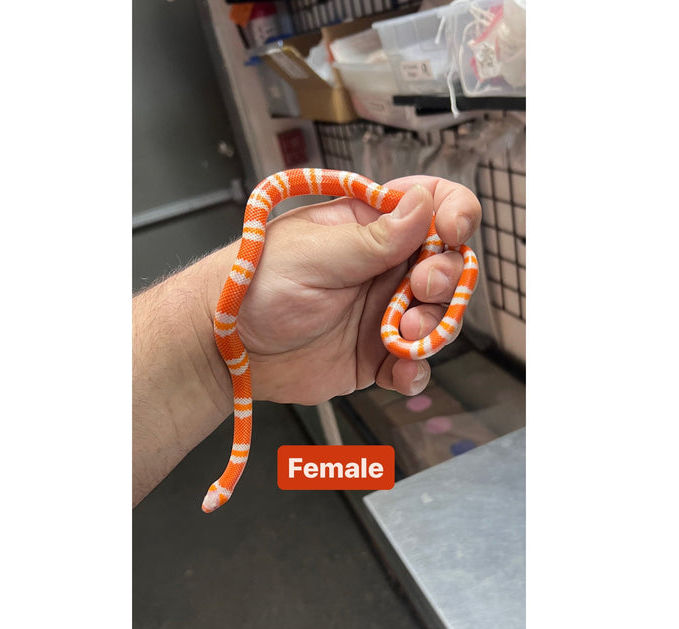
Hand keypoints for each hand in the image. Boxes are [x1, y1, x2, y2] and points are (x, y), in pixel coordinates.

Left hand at [209, 176, 481, 404]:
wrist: (229, 349)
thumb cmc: (256, 286)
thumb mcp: (314, 255)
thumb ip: (373, 238)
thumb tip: (423, 202)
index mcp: (370, 228)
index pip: (431, 203)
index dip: (454, 212)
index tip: (452, 231)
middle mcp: (384, 268)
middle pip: (448, 264)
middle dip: (446, 278)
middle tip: (421, 288)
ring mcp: (382, 313)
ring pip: (440, 316)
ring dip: (435, 327)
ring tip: (401, 335)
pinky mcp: (375, 356)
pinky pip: (413, 364)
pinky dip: (416, 371)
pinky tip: (400, 370)